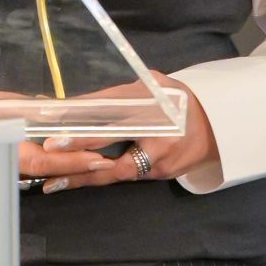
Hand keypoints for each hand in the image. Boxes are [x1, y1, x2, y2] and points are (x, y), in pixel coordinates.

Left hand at [5, 72, 218, 192]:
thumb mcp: (151, 84)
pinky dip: (100, 177)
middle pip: (112, 144)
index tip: (54, 130)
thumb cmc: (175, 100)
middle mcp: (157, 132)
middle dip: (78, 152)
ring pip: (115, 170)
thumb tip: (76, 105)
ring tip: (53, 181)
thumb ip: (118, 95)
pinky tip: (76, 180)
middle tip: (49, 157)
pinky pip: (125, 175)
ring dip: (83, 176)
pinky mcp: (159, 174)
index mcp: (153, 104)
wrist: (216, 126)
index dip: (82, 123)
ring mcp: (160, 157)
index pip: (111, 112)